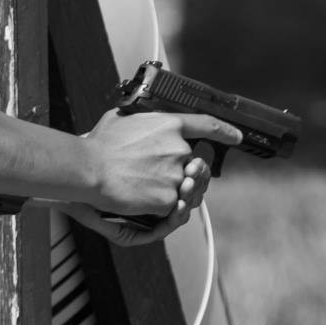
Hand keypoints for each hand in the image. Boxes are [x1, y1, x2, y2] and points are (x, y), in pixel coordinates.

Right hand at [71, 110, 238, 244]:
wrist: (89, 170)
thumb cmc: (99, 145)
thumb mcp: (121, 118)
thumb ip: (142, 120)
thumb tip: (142, 120)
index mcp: (169, 125)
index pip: (207, 125)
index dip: (225, 132)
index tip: (235, 137)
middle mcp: (179, 149)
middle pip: (193, 163)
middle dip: (180, 171)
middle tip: (156, 174)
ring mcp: (177, 175)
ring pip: (184, 187)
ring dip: (170, 189)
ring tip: (145, 188)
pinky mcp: (170, 199)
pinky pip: (173, 205)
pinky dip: (158, 206)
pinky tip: (141, 200)